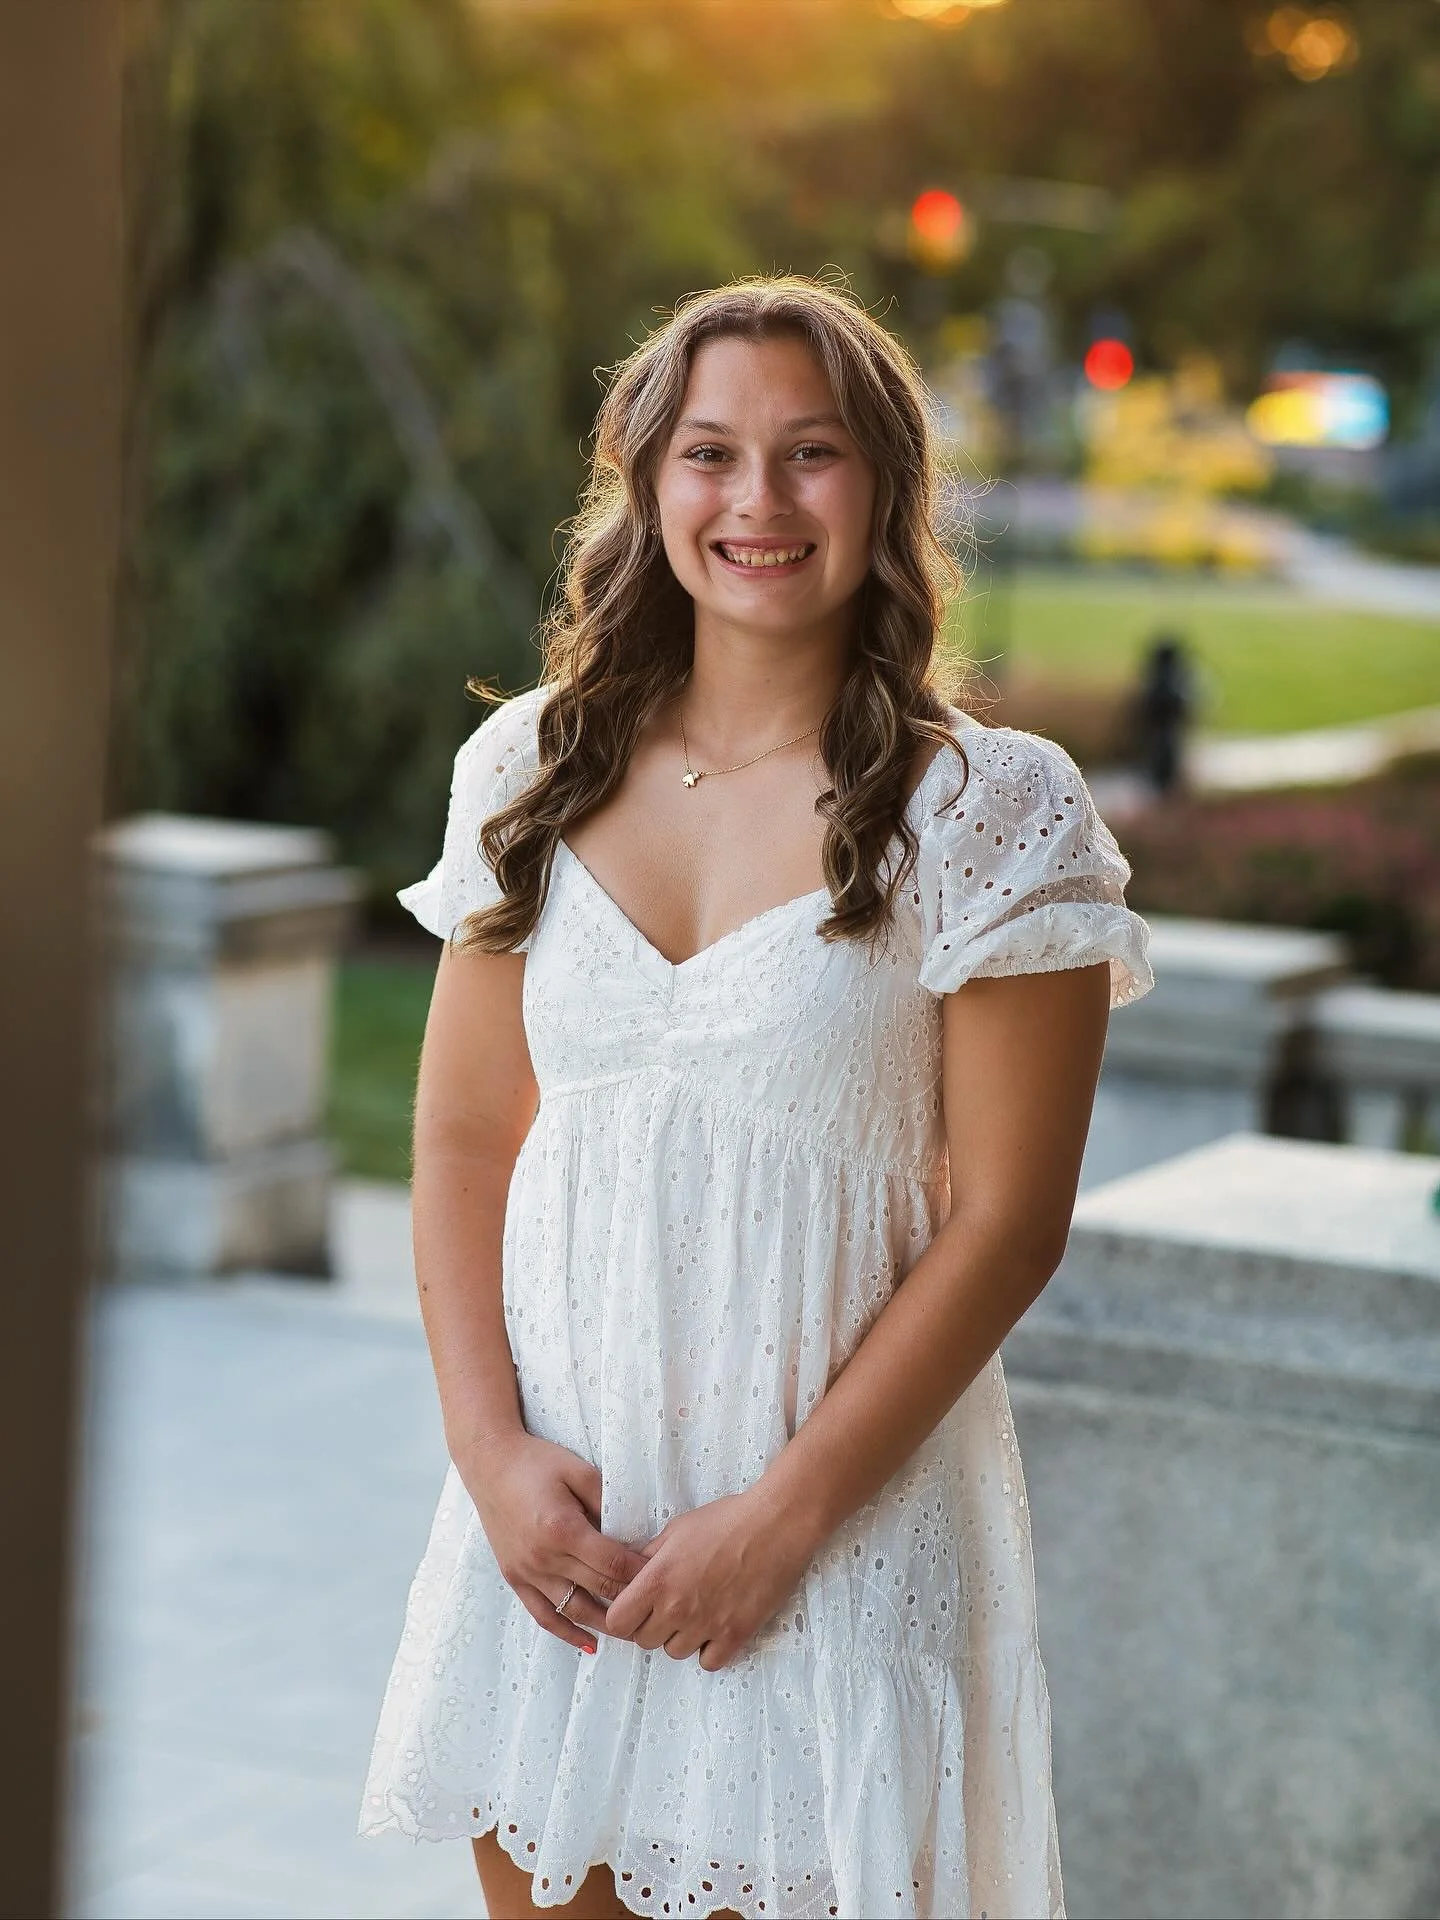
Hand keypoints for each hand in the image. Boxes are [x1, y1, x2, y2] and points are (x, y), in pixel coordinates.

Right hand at [457, 1430, 649, 1653]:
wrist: (490, 1465)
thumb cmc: (537, 1463)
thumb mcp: (579, 1472)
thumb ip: (606, 1502)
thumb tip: (633, 1531)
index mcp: (562, 1529)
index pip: (612, 1562)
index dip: (641, 1572)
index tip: (663, 1576)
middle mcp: (544, 1557)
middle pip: (598, 1588)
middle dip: (631, 1598)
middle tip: (657, 1604)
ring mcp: (527, 1572)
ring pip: (574, 1610)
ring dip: (605, 1623)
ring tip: (632, 1628)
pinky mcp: (515, 1578)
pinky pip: (544, 1616)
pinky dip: (567, 1633)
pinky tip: (589, 1643)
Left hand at [602, 1486, 814, 1671]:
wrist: (775, 1525)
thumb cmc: (726, 1520)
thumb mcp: (677, 1530)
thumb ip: (649, 1557)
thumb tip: (630, 1573)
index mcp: (658, 1579)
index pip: (617, 1623)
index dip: (622, 1617)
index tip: (633, 1607)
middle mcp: (677, 1608)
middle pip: (644, 1641)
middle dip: (651, 1625)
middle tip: (669, 1606)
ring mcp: (706, 1625)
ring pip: (675, 1652)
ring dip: (680, 1637)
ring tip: (696, 1612)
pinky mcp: (735, 1635)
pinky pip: (709, 1662)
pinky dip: (709, 1650)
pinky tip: (715, 1627)